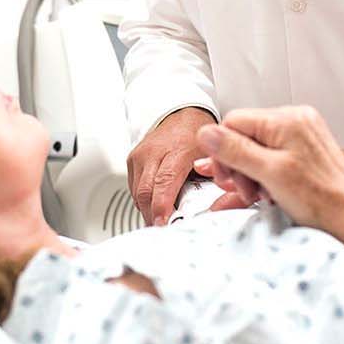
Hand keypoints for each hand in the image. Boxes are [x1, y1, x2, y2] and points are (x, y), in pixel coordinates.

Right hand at [128, 107, 214, 225]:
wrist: (181, 113)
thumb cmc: (196, 134)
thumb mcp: (210, 155)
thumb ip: (209, 179)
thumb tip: (209, 207)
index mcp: (177, 150)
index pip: (164, 182)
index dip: (161, 206)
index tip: (162, 223)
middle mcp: (154, 152)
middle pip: (146, 191)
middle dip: (151, 215)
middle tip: (161, 230)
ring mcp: (140, 155)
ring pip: (137, 192)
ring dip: (146, 210)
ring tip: (159, 222)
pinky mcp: (132, 159)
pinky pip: (134, 186)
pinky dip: (142, 199)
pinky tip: (153, 206)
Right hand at [196, 106, 343, 234]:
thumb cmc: (321, 200)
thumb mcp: (270, 173)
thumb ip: (235, 150)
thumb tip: (207, 133)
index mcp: (287, 119)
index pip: (233, 122)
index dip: (222, 151)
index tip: (223, 176)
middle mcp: (296, 120)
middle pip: (245, 135)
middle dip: (237, 165)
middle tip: (241, 188)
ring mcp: (302, 134)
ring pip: (257, 147)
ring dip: (250, 172)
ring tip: (258, 194)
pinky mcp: (306, 150)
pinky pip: (273, 155)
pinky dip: (265, 173)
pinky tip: (268, 191)